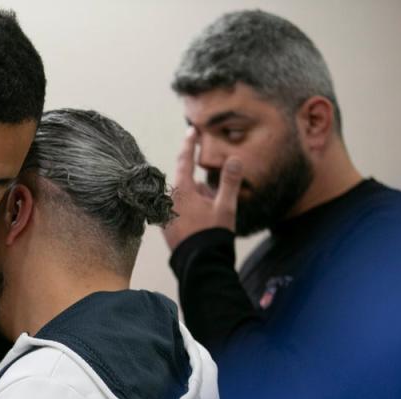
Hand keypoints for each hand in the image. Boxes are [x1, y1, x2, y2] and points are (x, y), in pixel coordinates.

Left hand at [162, 128, 242, 249]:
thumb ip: (230, 181)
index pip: (185, 160)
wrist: (200, 265)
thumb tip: (235, 158)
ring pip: (187, 200)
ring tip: (212, 221)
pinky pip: (182, 213)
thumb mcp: (225, 206)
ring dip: (200, 204)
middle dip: (205, 192)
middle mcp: (169, 201)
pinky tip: (203, 228)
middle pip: (190, 185)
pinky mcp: (167, 228)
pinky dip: (193, 215)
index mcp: (181, 191)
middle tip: (217, 206)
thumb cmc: (213, 234)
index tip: (192, 130)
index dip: (189, 144)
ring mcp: (166, 215)